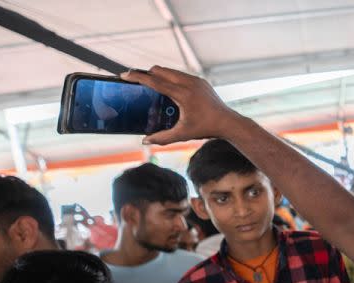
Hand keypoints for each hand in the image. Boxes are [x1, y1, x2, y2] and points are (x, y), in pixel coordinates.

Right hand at [120, 66, 243, 144]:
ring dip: (158, 75)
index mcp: (183, 94)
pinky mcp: (200, 81)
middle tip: (135, 81)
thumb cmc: (206, 129)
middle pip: (160, 70)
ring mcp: (196, 80)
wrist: (228, 123)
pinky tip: (167, 88)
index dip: (138, 77)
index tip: (124, 75)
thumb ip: (162, 138)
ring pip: (170, 71)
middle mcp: (189, 83)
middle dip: (146, 74)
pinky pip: (180, 74)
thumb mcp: (183, 134)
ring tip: (150, 85)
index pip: (155, 81)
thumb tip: (145, 141)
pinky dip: (170, 78)